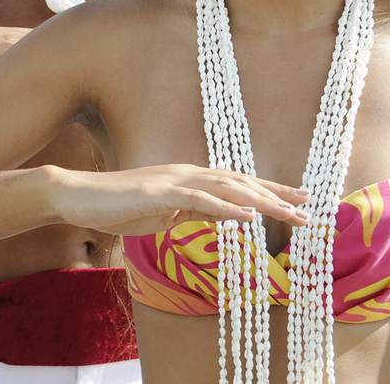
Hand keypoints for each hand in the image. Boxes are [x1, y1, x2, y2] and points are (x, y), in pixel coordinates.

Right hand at [54, 164, 310, 236]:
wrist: (79, 197)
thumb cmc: (116, 207)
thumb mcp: (163, 213)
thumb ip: (193, 213)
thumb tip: (223, 217)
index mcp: (188, 179)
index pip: (237, 183)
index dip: (269, 191)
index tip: (298, 201)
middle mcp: (187, 174)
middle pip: (240, 181)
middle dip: (277, 194)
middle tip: (310, 206)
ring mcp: (173, 181)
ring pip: (227, 188)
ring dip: (262, 200)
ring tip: (290, 213)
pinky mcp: (159, 193)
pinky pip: (198, 200)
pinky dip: (226, 207)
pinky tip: (247, 215)